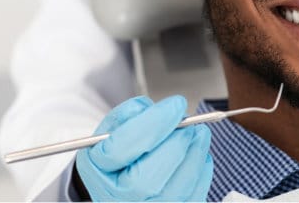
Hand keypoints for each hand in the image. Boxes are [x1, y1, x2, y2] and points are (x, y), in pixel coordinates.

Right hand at [75, 95, 213, 200]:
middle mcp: (116, 199)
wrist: (121, 179)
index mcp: (98, 172)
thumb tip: (155, 110)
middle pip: (146, 180)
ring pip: (176, 190)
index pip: (118, 151)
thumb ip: (129, 115)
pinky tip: (197, 154)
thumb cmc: (119, 153)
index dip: (153, 123)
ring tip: (198, 133)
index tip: (175, 104)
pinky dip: (201, 171)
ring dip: (195, 154)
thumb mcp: (113, 129)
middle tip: (190, 123)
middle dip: (176, 143)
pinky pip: (193, 197)